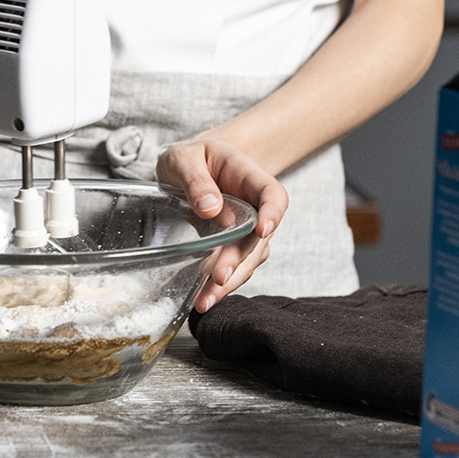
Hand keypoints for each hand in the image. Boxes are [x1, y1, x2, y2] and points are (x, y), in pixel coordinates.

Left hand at [156, 138, 287, 312]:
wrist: (195, 166)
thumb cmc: (193, 157)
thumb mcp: (185, 158)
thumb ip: (195, 179)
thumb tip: (210, 206)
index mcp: (248, 177)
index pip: (273, 195)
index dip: (273, 213)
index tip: (263, 230)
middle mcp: (254, 208)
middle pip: (258, 238)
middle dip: (240, 260)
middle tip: (219, 277)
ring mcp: (246, 231)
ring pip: (248, 259)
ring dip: (230, 281)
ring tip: (205, 300)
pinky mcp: (233, 247)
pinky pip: (234, 268)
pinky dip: (220, 285)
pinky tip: (203, 298)